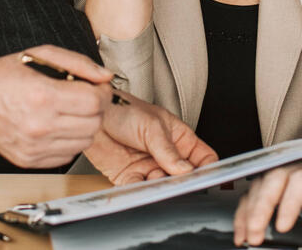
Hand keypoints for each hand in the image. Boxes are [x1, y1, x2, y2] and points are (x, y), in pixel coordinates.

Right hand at [0, 45, 112, 168]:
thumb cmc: (2, 75)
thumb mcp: (41, 55)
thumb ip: (79, 63)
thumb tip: (105, 76)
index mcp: (43, 96)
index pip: (95, 102)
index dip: (102, 92)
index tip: (97, 87)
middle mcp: (39, 126)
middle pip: (94, 124)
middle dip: (96, 108)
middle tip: (86, 98)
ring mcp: (33, 147)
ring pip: (84, 143)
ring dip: (85, 126)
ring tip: (71, 111)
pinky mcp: (29, 160)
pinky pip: (67, 156)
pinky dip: (69, 141)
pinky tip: (58, 126)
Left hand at [85, 91, 217, 183]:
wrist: (94, 115)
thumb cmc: (124, 110)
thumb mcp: (152, 126)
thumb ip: (168, 150)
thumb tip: (185, 170)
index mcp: (178, 138)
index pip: (202, 156)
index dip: (207, 168)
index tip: (205, 177)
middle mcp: (166, 155)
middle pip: (183, 176)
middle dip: (182, 182)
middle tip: (179, 183)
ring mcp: (149, 166)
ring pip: (163, 185)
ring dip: (161, 187)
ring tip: (156, 181)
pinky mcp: (130, 176)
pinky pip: (139, 189)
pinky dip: (141, 191)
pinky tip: (140, 186)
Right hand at [233, 125, 301, 246]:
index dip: (290, 202)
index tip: (283, 226)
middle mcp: (300, 161)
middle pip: (274, 179)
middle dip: (261, 207)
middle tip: (256, 233)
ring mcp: (285, 166)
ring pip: (260, 183)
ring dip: (249, 210)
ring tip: (246, 236)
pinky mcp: (276, 174)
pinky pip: (255, 189)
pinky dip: (245, 209)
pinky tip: (242, 227)